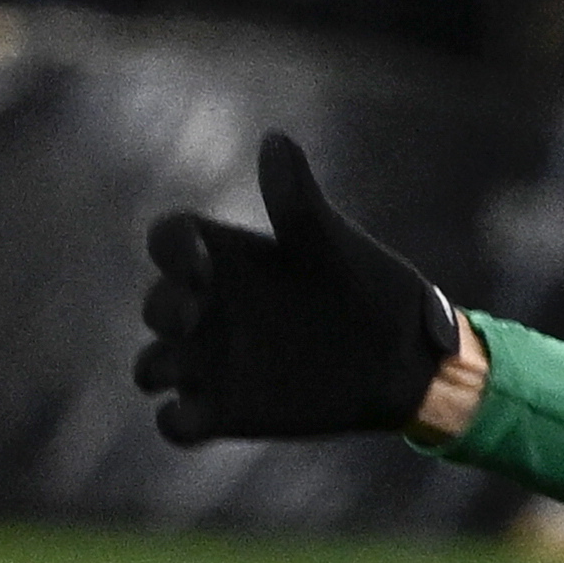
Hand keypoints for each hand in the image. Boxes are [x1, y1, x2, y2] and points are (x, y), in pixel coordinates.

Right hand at [135, 133, 468, 445]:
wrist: (408, 355)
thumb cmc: (369, 286)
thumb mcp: (332, 243)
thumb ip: (297, 198)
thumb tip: (275, 138)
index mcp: (226, 259)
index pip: (170, 241)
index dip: (171, 248)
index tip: (199, 258)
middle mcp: (209, 307)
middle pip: (156, 304)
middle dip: (163, 306)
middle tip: (191, 311)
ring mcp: (212, 360)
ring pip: (154, 366)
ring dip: (159, 366)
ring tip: (185, 366)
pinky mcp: (227, 411)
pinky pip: (177, 424)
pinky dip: (177, 421)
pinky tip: (196, 413)